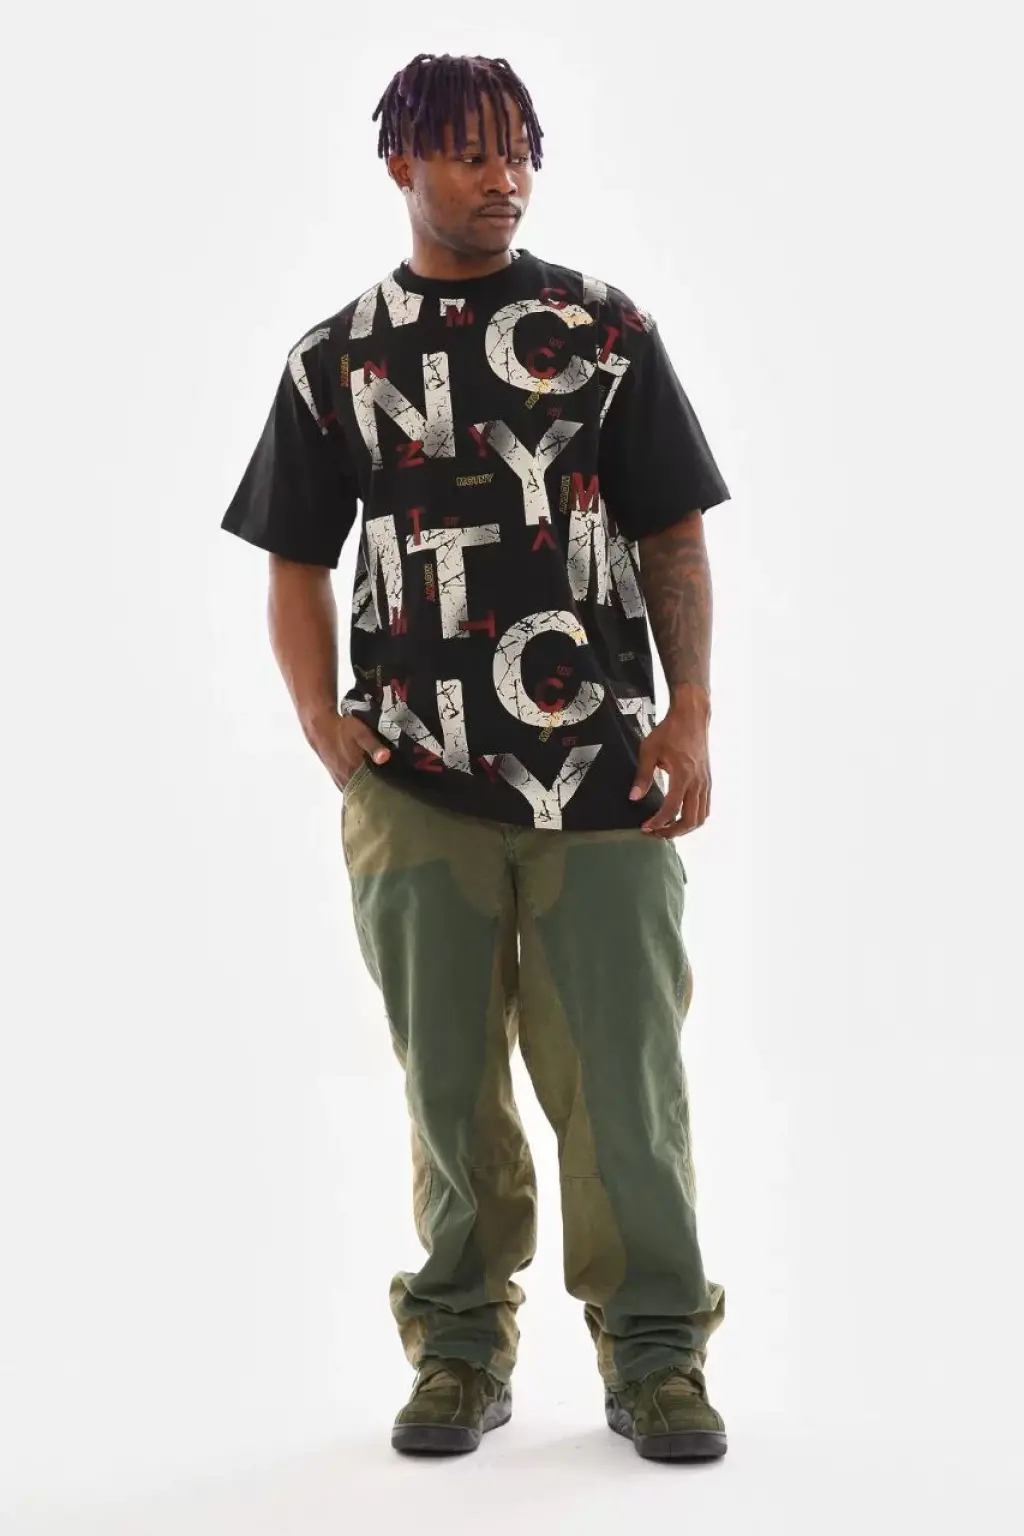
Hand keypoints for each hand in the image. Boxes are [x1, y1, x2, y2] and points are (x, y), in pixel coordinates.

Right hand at [305, 709, 390, 791]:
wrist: (321, 727)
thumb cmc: (342, 730)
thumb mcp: (362, 733)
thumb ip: (374, 746)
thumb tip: (385, 757)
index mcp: (354, 770)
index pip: (373, 789)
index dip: (385, 791)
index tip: (395, 792)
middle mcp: (346, 779)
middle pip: (365, 794)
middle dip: (378, 794)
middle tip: (391, 792)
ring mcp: (340, 779)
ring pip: (357, 792)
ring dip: (367, 792)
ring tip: (381, 790)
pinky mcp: (336, 777)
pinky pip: (350, 788)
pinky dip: (358, 788)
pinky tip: (366, 784)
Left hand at [629, 706, 710, 837]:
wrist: (692, 716)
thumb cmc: (670, 731)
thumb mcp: (649, 750)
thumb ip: (642, 776)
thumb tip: (634, 798)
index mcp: (683, 775)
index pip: (672, 808)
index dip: (658, 822)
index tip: (646, 827)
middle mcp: (698, 782)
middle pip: (691, 820)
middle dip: (673, 831)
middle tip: (656, 833)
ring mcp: (706, 782)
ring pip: (701, 817)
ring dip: (684, 828)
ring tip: (667, 828)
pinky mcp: (708, 781)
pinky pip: (705, 807)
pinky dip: (693, 817)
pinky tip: (679, 816)